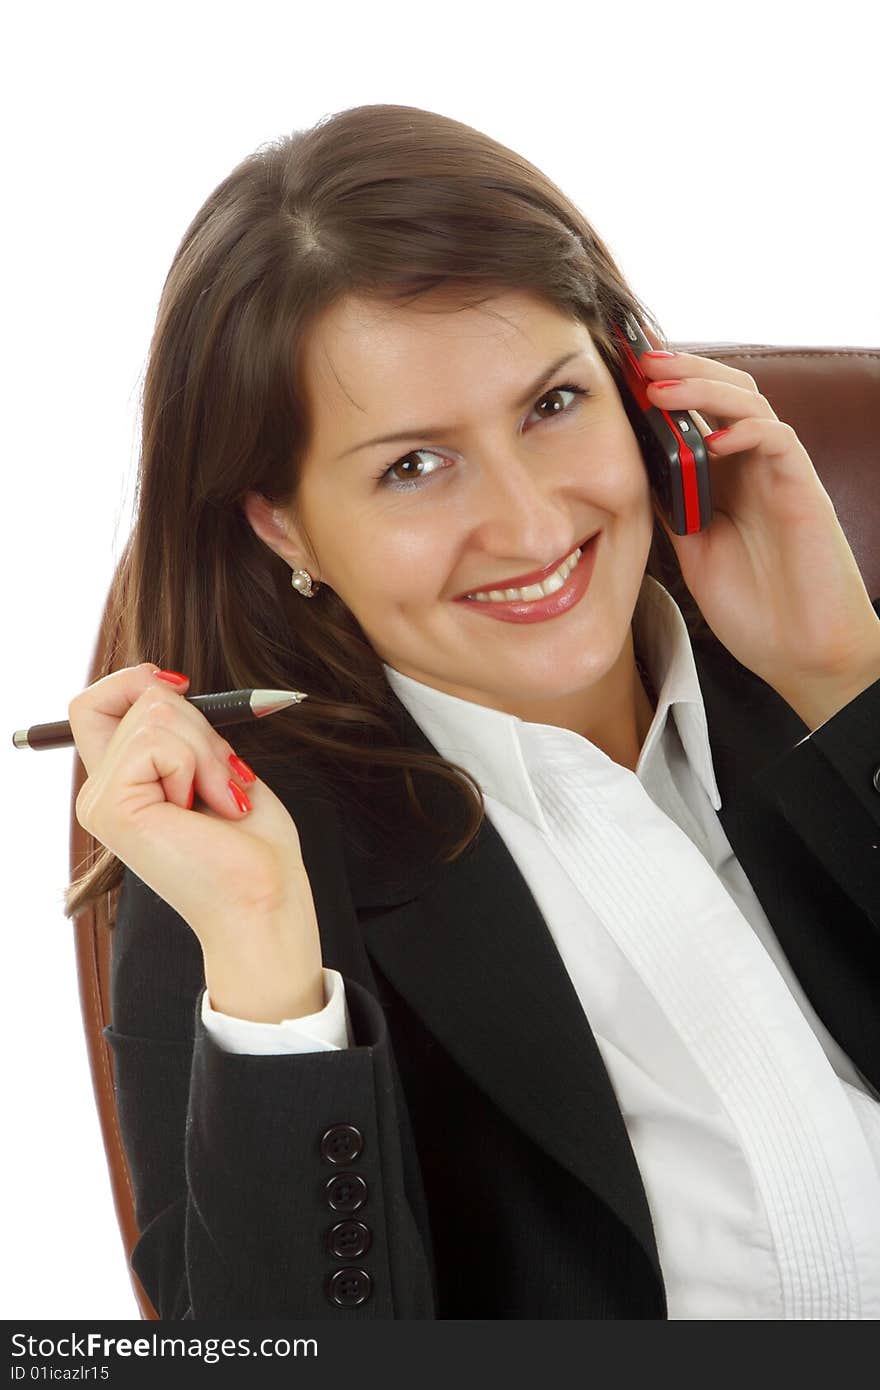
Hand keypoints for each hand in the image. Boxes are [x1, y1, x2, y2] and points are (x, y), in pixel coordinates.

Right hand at [70, 664, 320, 964]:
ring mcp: (100, 801)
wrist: (265, 900)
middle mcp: (100, 793)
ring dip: (206, 750)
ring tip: (220, 799)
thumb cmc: (253, 847)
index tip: (182, 687)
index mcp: (122, 785)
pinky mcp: (112, 807)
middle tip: (225, 781)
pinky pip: (156, 741)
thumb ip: (181, 730)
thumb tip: (165, 682)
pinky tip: (209, 807)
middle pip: (139, 698)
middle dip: (201, 725)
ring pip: (154, 714)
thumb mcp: (216, 766)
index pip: (94, 704)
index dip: (134, 681)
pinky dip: (198, 764)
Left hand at [638, 347, 879, 700]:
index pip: (696, 412)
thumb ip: (670, 507)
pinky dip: (747, 430)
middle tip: (638, 361)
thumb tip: (628, 472)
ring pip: (750, 403)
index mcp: (725, 477)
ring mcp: (779, 475)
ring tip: (661, 387)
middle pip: (723, 392)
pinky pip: (779, 440)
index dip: (664, 385)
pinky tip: (714, 439)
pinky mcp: (803, 490)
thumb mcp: (691, 550)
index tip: (622, 368)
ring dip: (704, 388)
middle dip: (681, 370)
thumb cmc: (752, 607)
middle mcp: (753, 466)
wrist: (801, 653)